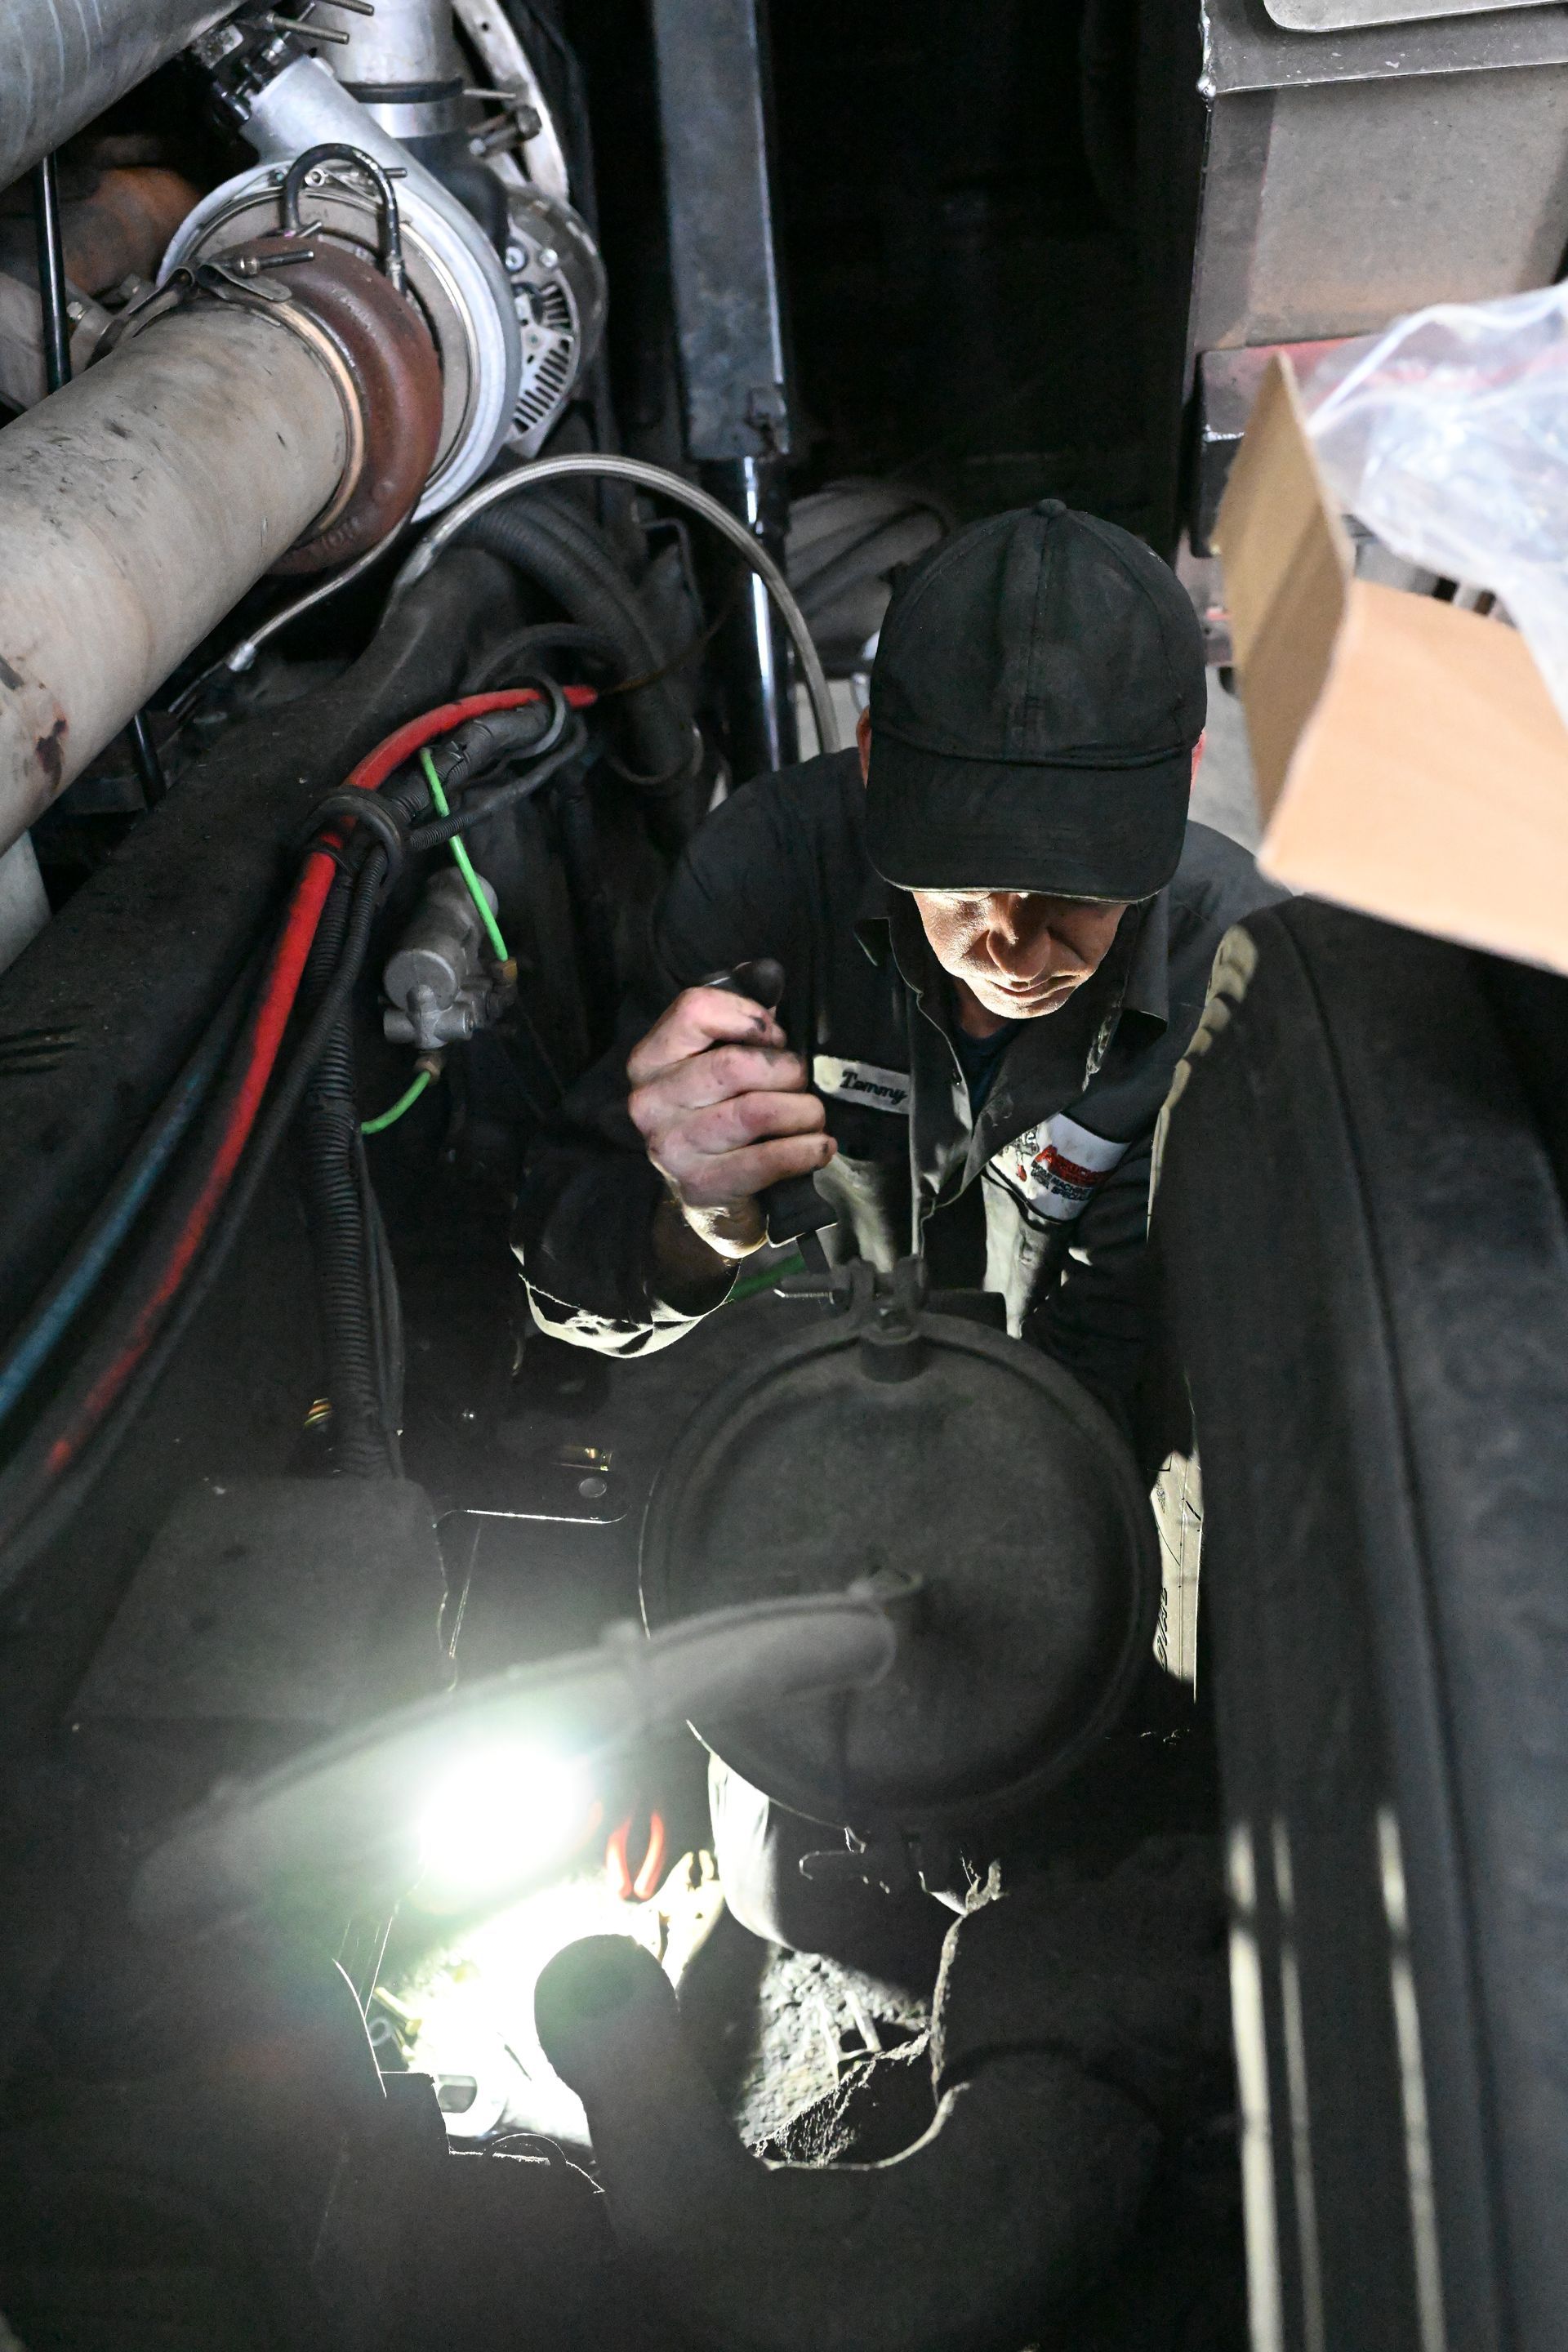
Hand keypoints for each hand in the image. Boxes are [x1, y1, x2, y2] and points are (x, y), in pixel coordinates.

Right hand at [628, 985, 835, 1256]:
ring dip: (802, 1111)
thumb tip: (768, 975)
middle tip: (800, 1080)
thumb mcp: (715, 1061)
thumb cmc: (717, 1115)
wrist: (706, 1198)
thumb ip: (739, 1016)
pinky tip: (819, 1145)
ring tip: (812, 1114)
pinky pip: (768, 1159)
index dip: (750, 1017)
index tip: (773, 1036)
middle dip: (786, 1069)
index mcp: (650, 1059)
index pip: (695, 1009)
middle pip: (735, 1063)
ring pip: (756, 1111)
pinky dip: (806, 1149)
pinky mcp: (701, 1185)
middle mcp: (650, 1101)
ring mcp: (672, 1147)